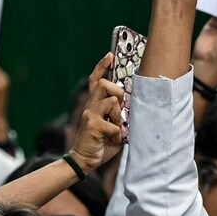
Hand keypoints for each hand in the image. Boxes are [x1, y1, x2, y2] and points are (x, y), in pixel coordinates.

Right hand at [68, 54, 125, 171]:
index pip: (96, 80)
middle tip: (120, 108)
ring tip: (117, 129)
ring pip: (112, 102)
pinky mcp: (92, 126)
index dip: (102, 66)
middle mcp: (90, 106)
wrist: (85, 160)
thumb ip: (120, 115)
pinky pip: (114, 125)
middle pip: (104, 84)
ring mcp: (90, 115)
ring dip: (119, 117)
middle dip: (118, 92)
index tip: (110, 55)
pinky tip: (112, 140)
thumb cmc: (101, 142)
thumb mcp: (113, 126)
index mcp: (95, 104)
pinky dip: (117, 135)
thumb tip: (132, 107)